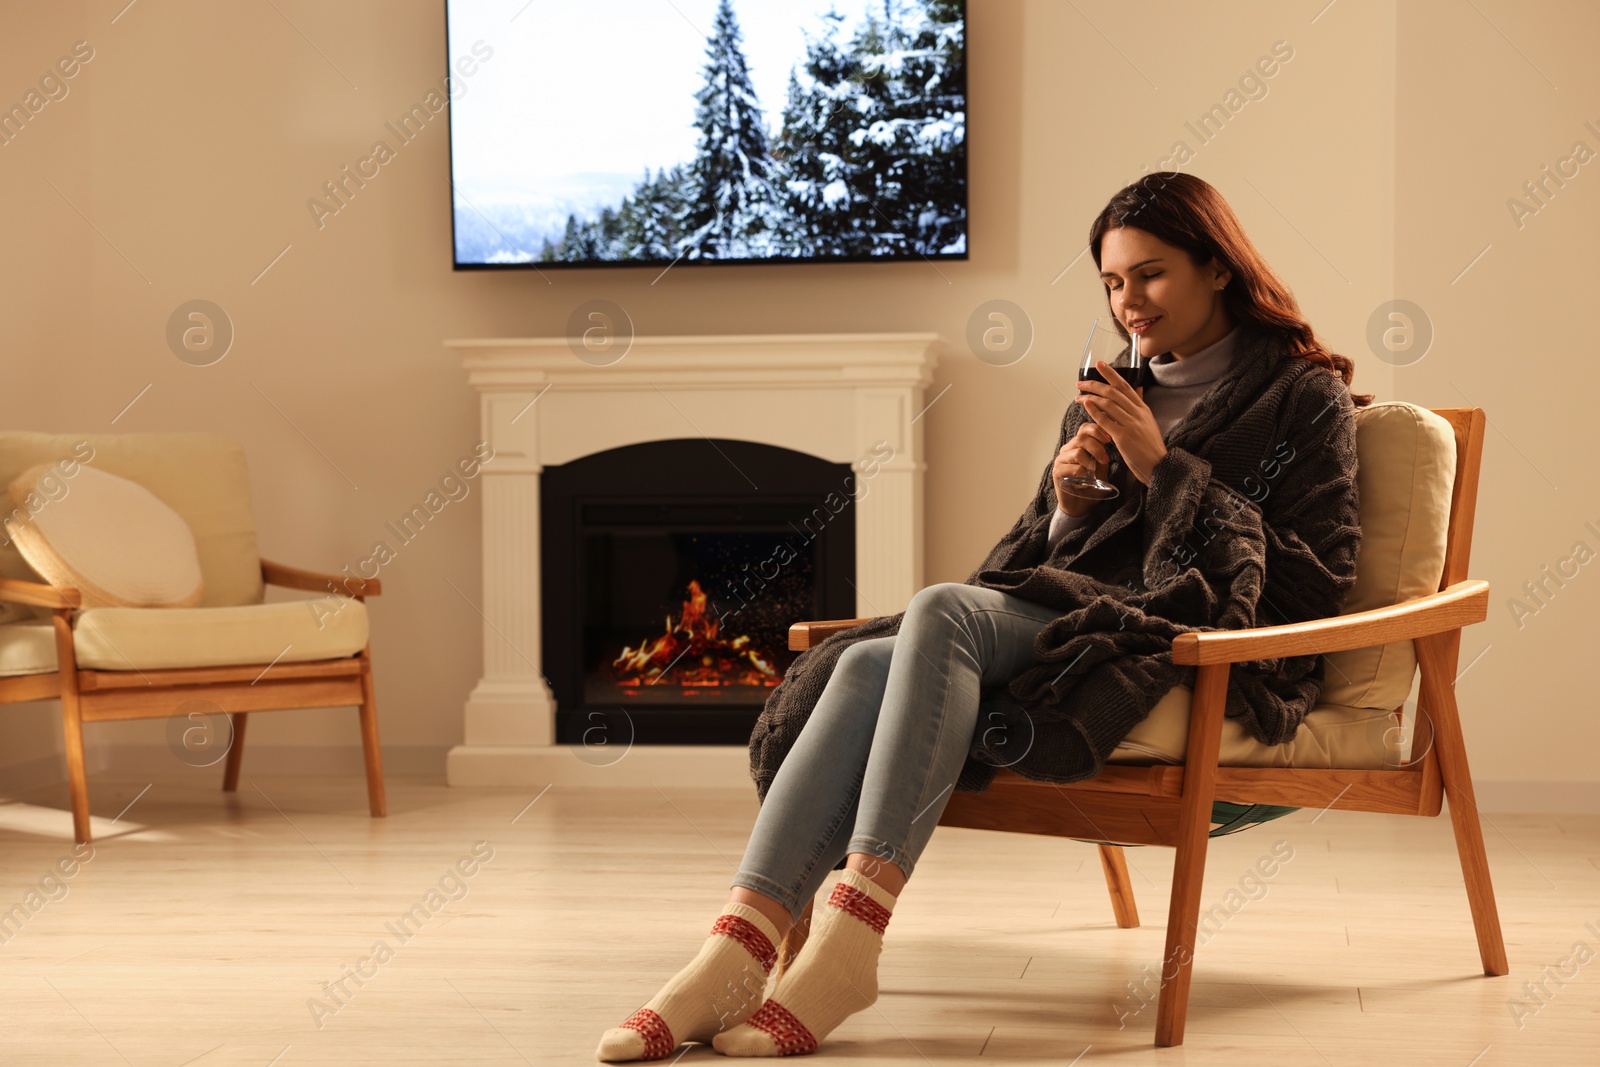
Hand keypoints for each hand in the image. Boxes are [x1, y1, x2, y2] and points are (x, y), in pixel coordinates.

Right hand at [1054, 421, 1112, 515]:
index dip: (1097, 430)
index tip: (1109, 439)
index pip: (1085, 428)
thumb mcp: (1101, 467)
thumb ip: (1103, 453)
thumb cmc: (1092, 485)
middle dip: (1097, 448)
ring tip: (1094, 472)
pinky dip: (1081, 474)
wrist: (1082, 505)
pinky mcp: (1057, 472)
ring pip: (1077, 452)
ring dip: (1090, 462)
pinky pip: (1071, 468)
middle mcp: (1067, 450)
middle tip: (1105, 460)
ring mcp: (1060, 461)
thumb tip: (1111, 438)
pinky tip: (1084, 481)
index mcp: (1078, 445)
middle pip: (1082, 439)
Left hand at [1075, 360, 1166, 484]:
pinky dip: (1095, 411)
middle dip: (1095, 384)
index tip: (1099, 364)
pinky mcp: (1124, 437)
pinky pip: (1106, 420)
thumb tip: (1138, 387)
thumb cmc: (1150, 446)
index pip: (1125, 386)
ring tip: (1078, 396)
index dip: (1111, 374)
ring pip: (1108, 404)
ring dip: (1090, 397)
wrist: (1159, 465)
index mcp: (1142, 409)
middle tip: (1080, 383)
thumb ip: (1140, 405)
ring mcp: (1131, 424)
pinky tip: (1085, 405)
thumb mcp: (1148, 421)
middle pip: (1113, 392)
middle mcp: (1137, 413)